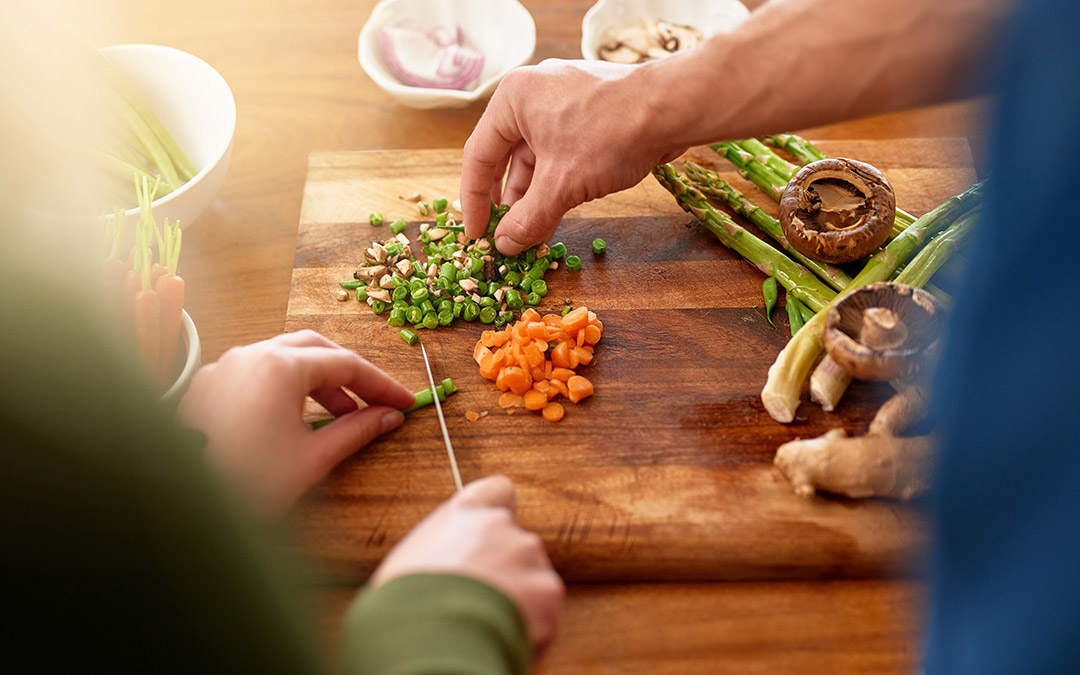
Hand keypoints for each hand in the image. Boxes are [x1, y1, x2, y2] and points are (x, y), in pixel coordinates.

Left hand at [176, 330, 414, 518]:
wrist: (180, 508)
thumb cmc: (244, 485)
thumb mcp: (311, 459)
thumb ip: (356, 430)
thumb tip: (388, 416)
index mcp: (279, 367)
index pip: (346, 364)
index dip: (381, 384)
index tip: (404, 402)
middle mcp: (249, 355)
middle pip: (314, 348)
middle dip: (348, 373)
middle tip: (373, 402)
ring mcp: (222, 368)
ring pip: (281, 358)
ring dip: (315, 381)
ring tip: (338, 415)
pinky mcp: (205, 387)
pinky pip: (253, 373)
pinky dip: (283, 387)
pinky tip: (293, 418)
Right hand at [371, 475, 564, 656]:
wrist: (430, 637)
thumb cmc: (406, 602)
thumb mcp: (411, 561)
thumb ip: (442, 550)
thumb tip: (447, 567)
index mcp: (464, 512)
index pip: (497, 491)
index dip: (498, 512)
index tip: (491, 535)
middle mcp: (500, 526)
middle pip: (515, 542)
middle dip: (505, 568)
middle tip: (481, 596)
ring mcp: (527, 556)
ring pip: (532, 576)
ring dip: (519, 596)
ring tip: (487, 621)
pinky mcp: (548, 590)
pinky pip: (545, 610)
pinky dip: (531, 626)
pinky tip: (502, 635)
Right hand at [460, 58, 686, 253]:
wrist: (672, 109)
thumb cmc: (609, 134)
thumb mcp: (561, 185)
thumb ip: (528, 218)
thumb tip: (506, 246)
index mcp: (513, 98)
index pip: (478, 155)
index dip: (474, 200)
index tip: (477, 233)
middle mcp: (533, 94)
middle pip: (506, 157)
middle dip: (508, 202)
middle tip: (505, 235)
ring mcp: (563, 101)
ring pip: (536, 157)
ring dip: (534, 196)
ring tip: (533, 232)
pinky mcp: (588, 113)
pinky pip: (560, 152)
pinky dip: (556, 182)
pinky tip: (558, 212)